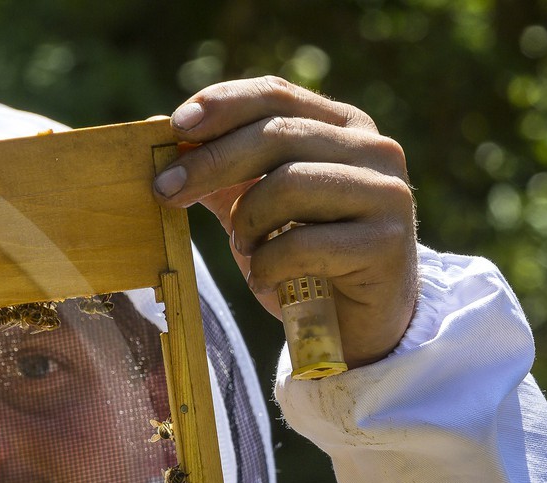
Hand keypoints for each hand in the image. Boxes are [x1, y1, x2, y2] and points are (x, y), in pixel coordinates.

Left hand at [152, 75, 417, 366]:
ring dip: (247, 220)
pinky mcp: (386, 242)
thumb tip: (160, 133)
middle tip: (165, 191)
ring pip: (289, 183)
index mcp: (340, 127)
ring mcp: (385, 192)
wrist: (353, 323)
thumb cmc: (301, 259)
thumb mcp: (256, 208)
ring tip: (245, 247)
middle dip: (211, 162)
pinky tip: (266, 279)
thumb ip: (222, 173)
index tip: (175, 125)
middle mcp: (372, 149)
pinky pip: (303, 242)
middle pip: (276, 134)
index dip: (222, 105)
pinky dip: (269, 264)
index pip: (275, 95)